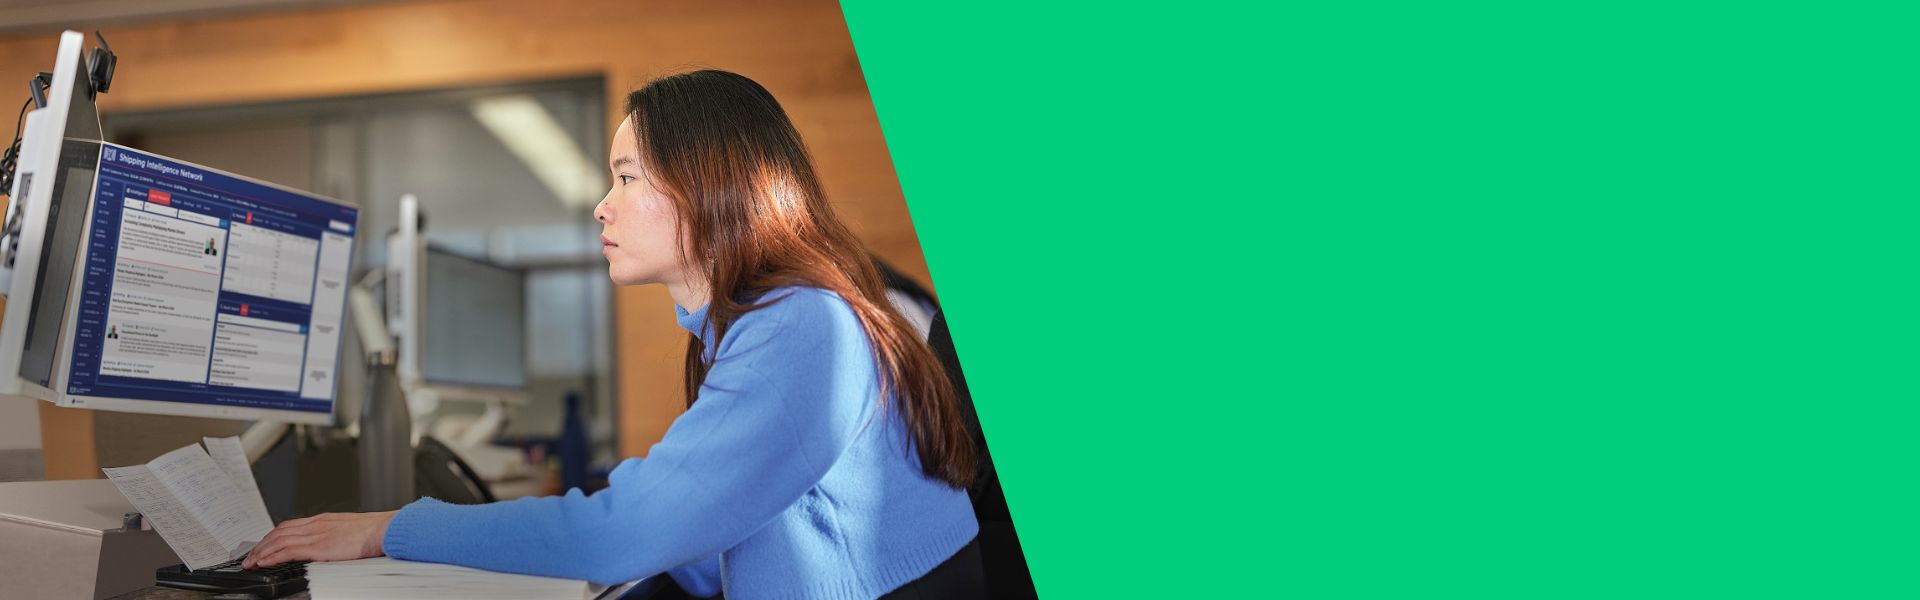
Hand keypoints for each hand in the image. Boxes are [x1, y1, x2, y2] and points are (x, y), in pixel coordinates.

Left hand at [244, 511, 397, 568]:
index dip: (274, 536)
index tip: (265, 545)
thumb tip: (334, 546)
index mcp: (325, 520)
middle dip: (262, 544)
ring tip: (251, 562)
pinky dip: (272, 556)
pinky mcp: (319, 546)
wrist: (385, 530)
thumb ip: (338, 536)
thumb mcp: (352, 530)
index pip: (290, 525)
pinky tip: (264, 562)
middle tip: (250, 556)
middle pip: (280, 531)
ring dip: (262, 551)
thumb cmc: (377, 532)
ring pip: (279, 540)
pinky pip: (288, 550)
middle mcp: (317, 524)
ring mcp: (317, 534)